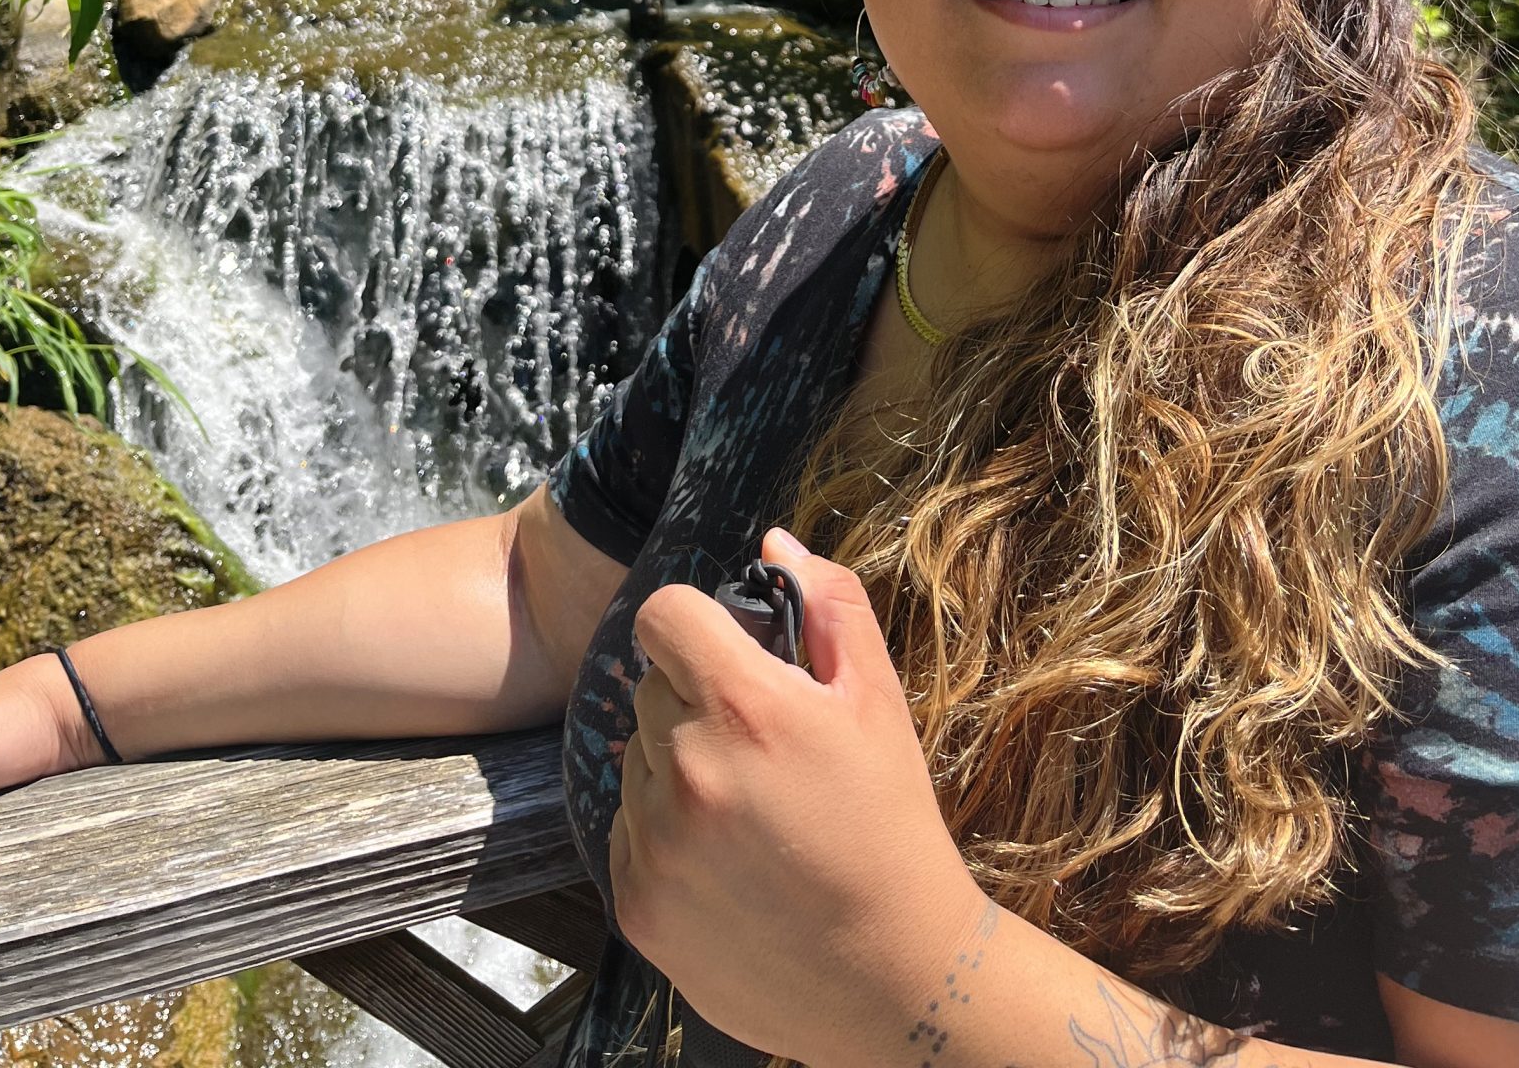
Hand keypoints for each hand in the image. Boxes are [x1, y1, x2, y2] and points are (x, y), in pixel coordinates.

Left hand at [611, 529, 981, 1067]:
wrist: (892, 976)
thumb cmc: (890, 825)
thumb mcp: (879, 702)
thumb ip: (830, 605)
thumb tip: (774, 543)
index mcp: (746, 708)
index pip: (663, 616)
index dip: (695, 625)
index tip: (727, 654)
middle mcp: (686, 770)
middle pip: (651, 689)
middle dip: (695, 701)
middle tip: (758, 747)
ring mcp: (655, 844)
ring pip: (635, 762)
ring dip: (676, 770)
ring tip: (748, 813)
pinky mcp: (636, 907)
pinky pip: (626, 833)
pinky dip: (662, 836)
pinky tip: (726, 863)